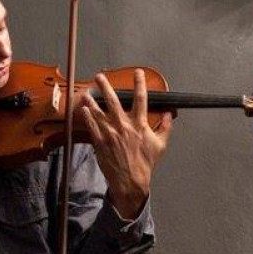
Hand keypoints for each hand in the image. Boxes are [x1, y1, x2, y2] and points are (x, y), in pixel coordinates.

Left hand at [78, 69, 172, 218]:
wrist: (131, 181)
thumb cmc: (146, 163)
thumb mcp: (161, 145)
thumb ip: (165, 127)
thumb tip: (169, 114)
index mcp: (140, 125)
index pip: (141, 99)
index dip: (140, 84)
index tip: (138, 72)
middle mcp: (124, 126)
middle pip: (114, 101)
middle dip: (106, 86)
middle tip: (100, 76)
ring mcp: (111, 134)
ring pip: (99, 112)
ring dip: (92, 100)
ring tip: (86, 91)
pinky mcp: (101, 142)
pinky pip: (92, 126)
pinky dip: (87, 116)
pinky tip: (83, 108)